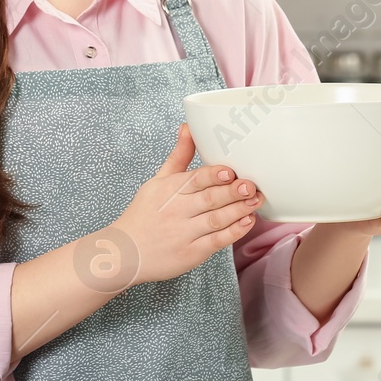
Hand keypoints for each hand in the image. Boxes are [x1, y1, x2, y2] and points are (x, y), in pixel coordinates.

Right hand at [108, 123, 260, 284]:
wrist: (125, 253)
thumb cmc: (144, 214)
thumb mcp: (157, 181)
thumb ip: (179, 156)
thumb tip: (189, 127)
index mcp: (169, 190)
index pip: (194, 180)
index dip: (213, 175)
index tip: (230, 171)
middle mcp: (177, 210)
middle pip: (209, 199)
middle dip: (232, 192)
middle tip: (251, 186)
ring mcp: (185, 233)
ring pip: (216, 220)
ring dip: (238, 210)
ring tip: (255, 201)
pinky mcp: (192, 253)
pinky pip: (216, 242)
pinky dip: (233, 233)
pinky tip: (246, 222)